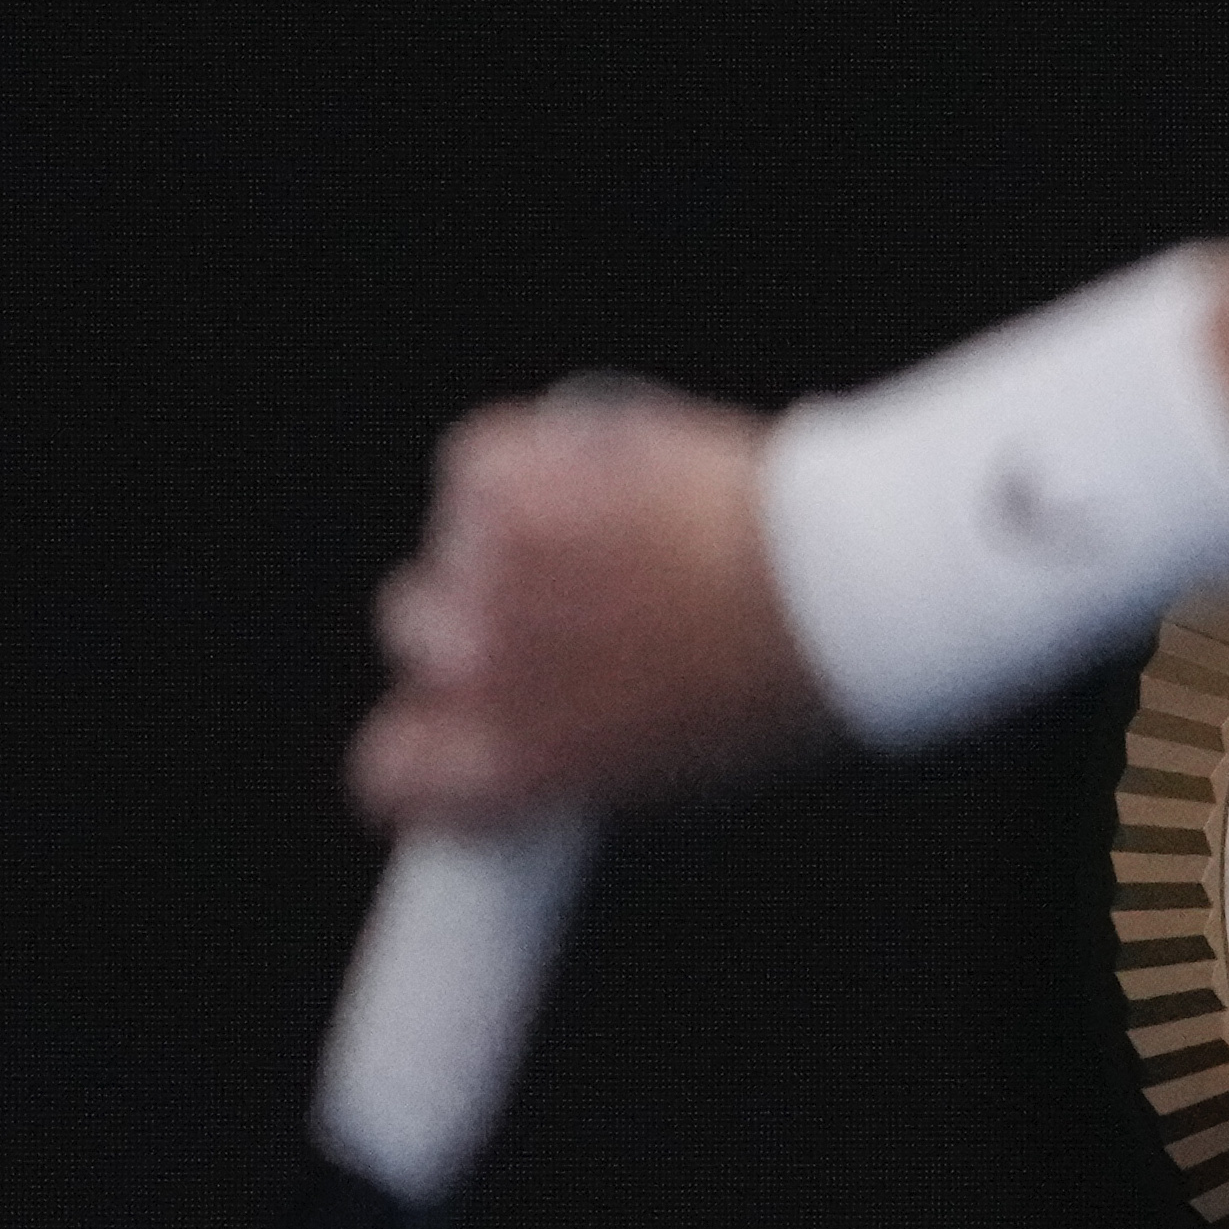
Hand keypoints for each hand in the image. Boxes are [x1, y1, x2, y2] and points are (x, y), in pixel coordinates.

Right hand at [359, 385, 824, 827]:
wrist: (836, 586)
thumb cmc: (790, 682)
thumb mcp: (678, 759)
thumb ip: (586, 742)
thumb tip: (559, 718)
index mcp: (516, 770)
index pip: (392, 769)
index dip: (429, 737)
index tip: (466, 714)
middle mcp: (478, 674)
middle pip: (415, 633)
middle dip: (481, 614)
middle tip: (579, 596)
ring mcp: (482, 571)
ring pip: (452, 544)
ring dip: (510, 535)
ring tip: (620, 530)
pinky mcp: (501, 477)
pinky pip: (478, 460)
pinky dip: (528, 457)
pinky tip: (603, 467)